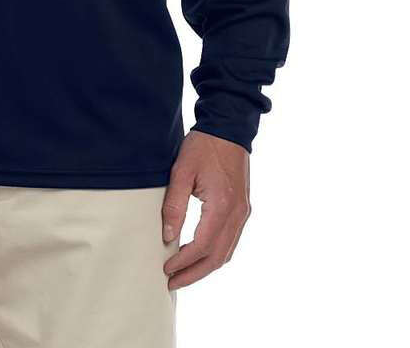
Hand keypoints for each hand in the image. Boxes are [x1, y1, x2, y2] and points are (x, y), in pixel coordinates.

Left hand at [160, 130, 250, 288]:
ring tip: (184, 274)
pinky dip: (215, 254)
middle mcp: (237, 214)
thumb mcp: (182, 171)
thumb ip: (174, 205)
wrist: (229, 128)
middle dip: (194, 273)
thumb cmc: (204, 146)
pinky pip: (231, 241)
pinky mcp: (242, 209)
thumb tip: (167, 236)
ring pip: (226, 252)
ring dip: (205, 267)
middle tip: (172, 282)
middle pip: (217, 257)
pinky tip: (200, 256)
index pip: (202, 246)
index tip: (166, 268)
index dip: (184, 261)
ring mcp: (243, 213)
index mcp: (222, 206)